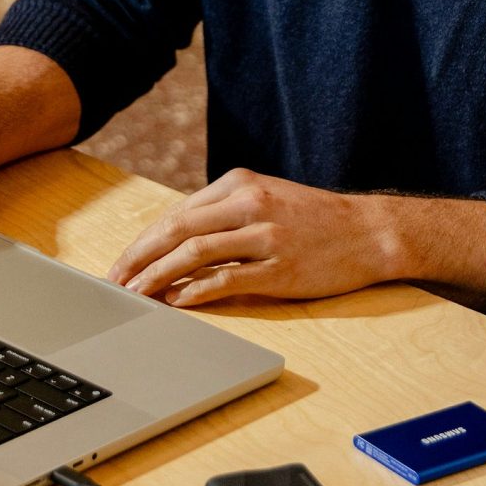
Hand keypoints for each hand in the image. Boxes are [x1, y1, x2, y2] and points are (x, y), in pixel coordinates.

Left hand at [107, 168, 404, 307]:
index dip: (144, 240)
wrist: (371, 232)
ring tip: (136, 294)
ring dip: (158, 275)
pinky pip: (227, 278)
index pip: (177, 213)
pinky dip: (196, 290)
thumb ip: (225, 213)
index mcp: (240, 183)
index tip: (122, 263)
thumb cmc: (315, 219)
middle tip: (115, 281)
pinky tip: (176, 301)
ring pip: (195, 252)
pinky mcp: (280, 267)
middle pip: (177, 229)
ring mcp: (265, 235)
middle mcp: (249, 204)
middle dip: (139, 257)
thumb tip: (176, 241)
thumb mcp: (267, 197)